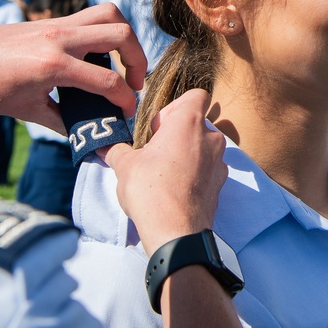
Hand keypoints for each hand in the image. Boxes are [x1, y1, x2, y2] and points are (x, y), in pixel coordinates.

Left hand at [0, 3, 149, 136]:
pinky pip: (90, 16)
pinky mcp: (51, 20)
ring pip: (108, 13)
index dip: (124, 100)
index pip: (107, 81)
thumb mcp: (27, 111)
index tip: (127, 112)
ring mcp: (56, 24)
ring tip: (123, 61)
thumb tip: (86, 136)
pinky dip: (103, 31)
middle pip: (120, 33)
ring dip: (125, 36)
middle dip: (138, 59)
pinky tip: (96, 55)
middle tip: (134, 83)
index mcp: (53, 65)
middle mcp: (59, 38)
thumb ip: (62, 122)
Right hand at [102, 89, 226, 254]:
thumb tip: (106, 147)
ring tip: (164, 174)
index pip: (196, 95)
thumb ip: (118, 151)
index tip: (159, 127)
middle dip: (177, 135)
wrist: (175, 232)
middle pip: (197, 124)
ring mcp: (219, 162)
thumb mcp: (125, 166)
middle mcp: (210, 138)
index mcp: (189, 122)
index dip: (176, 106)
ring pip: (203, 148)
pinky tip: (175, 190)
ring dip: (187, 155)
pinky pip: (208, 170)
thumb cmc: (151, 189)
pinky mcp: (220, 185)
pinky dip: (194, 175)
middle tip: (156, 152)